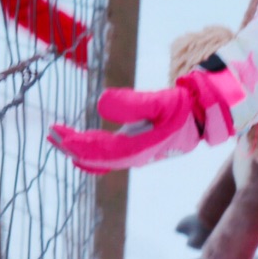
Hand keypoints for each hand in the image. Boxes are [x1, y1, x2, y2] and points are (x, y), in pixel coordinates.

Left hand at [49, 69, 240, 173]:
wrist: (206, 116)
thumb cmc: (186, 108)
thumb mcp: (162, 101)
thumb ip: (132, 103)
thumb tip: (100, 104)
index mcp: (139, 149)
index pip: (100, 151)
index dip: (77, 144)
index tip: (59, 133)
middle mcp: (134, 155)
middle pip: (96, 157)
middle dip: (71, 146)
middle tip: (51, 133)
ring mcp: (136, 153)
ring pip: (101, 157)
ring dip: (79, 148)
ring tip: (58, 138)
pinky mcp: (138, 146)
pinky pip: (109, 155)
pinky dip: (92, 153)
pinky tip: (81, 151)